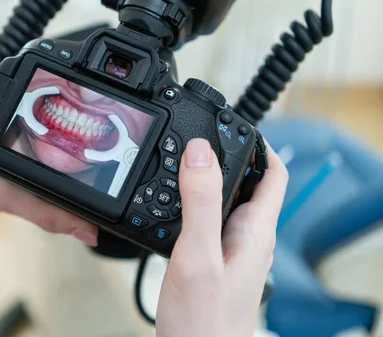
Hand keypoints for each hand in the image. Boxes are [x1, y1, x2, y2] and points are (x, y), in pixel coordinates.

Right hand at [156, 138, 287, 336]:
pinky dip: (191, 204)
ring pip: (224, 201)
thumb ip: (201, 202)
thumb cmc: (203, 320)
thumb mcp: (197, 254)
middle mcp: (248, 238)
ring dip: (205, 180)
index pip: (274, 174)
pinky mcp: (213, 261)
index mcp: (254, 230)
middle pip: (246, 183)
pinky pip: (207, 221)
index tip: (234, 125)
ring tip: (178, 165)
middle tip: (194, 140)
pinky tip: (170, 205)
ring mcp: (231, 251)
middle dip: (224, 157)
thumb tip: (200, 152)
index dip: (259, 144)